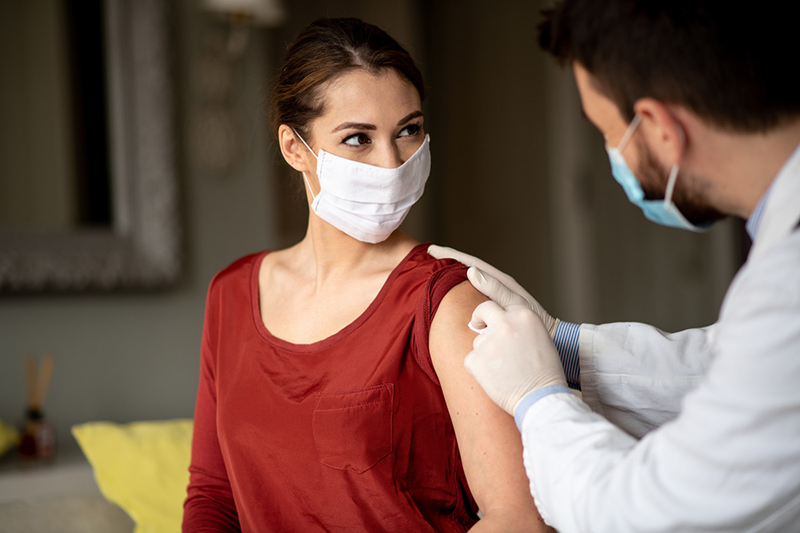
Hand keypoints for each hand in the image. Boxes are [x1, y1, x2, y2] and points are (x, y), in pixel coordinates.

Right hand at [428, 245, 558, 336]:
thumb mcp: (514, 303)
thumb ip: (494, 288)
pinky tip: (450, 292)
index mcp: (499, 280)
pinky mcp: (495, 305)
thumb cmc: (532, 321)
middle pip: (466, 266)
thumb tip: (470, 271)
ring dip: (451, 272)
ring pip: (468, 278)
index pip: (469, 262)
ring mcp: (495, 294)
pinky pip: (472, 292)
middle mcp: (496, 284)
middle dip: (447, 260)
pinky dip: (459, 288)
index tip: (431, 250)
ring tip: (434, 269)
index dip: (449, 255)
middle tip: (427, 256)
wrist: (549, 336)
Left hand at [464, 301, 566, 414]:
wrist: (540, 399)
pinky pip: (471, 359)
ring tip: (505, 370)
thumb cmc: (545, 372)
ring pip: (478, 341)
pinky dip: (479, 369)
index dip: (492, 312)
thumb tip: (497, 321)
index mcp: (523, 314)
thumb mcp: (540, 337)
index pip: (499, 303)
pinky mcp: (475, 359)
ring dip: (486, 351)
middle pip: (482, 310)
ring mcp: (488, 340)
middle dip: (479, 318)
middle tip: (477, 325)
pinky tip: (496, 378)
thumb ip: (518, 324)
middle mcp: (505, 323)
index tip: (487, 317)